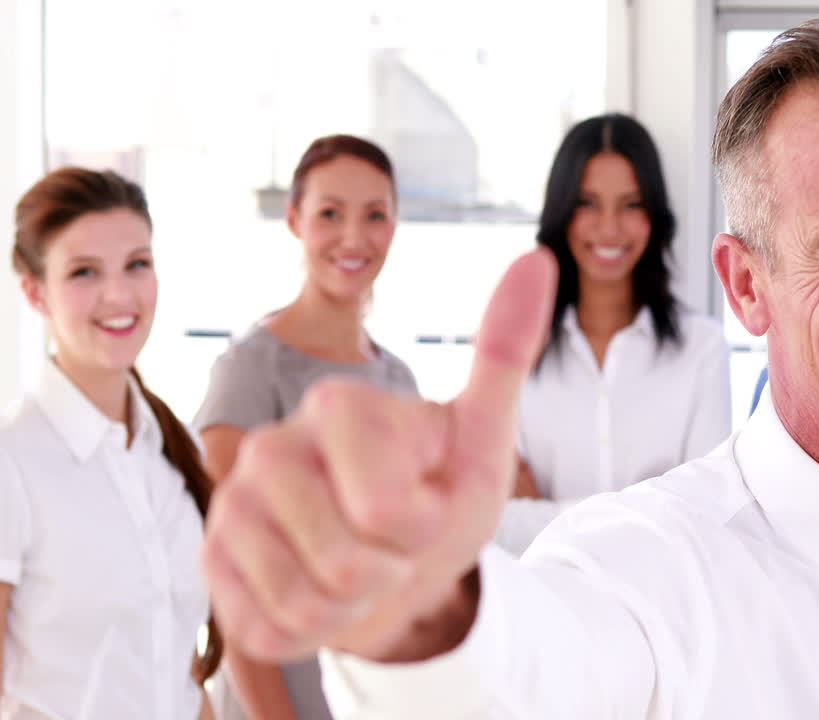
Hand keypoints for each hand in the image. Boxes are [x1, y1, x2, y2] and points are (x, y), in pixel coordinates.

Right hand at [201, 249, 556, 662]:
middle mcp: (271, 446)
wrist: (399, 568)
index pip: (386, 508)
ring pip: (304, 601)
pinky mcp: (212, 562)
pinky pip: (270, 625)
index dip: (421, 523)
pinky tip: (317, 593)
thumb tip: (536, 259)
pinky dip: (310, 628)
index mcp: (338, 404)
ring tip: (358, 568)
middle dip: (388, 569)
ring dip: (351, 604)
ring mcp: (232, 505)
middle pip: (346, 559)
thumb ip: (503, 353)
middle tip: (390, 542)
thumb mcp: (485, 438)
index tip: (424, 499)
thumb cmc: (441, 498)